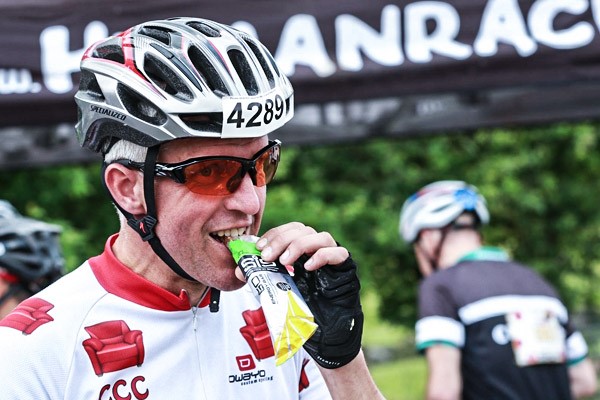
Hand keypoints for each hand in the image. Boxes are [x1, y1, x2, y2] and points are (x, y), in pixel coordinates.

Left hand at [257, 222, 363, 368]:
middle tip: (268, 256)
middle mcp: (319, 252)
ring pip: (323, 237)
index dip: (275, 234)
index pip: (291, 229)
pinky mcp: (346, 271)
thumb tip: (240, 270)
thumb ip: (262, 279)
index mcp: (303, 252)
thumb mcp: (277, 291)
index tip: (260, 247)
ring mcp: (334, 260)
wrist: (326, 335)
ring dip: (300, 245)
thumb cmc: (303, 311)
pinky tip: (308, 268)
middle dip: (282, 239)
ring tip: (285, 261)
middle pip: (304, 230)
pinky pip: (339, 254)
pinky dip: (322, 256)